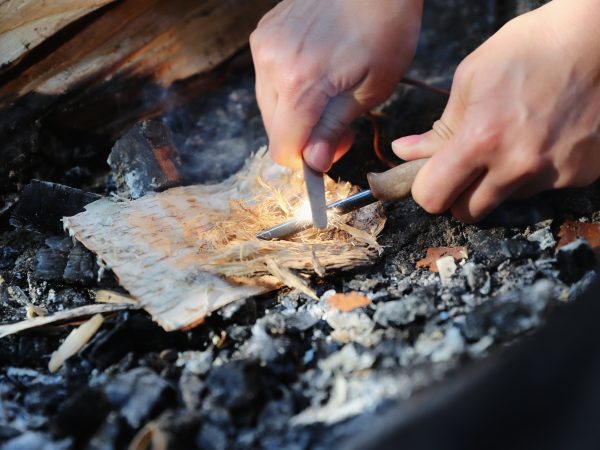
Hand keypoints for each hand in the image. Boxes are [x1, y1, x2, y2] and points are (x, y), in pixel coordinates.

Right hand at [250, 0, 421, 170]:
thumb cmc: (385, 29)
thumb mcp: (371, 90)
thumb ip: (334, 129)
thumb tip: (313, 163)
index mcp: (298, 83)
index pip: (283, 149)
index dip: (307, 159)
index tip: (332, 147)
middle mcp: (271, 65)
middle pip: (275, 130)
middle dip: (304, 136)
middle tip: (340, 120)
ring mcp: (263, 46)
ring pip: (269, 106)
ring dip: (296, 112)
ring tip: (329, 91)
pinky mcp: (263, 34)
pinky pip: (267, 79)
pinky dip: (288, 86)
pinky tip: (316, 69)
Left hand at [392, 0, 599, 222]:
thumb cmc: (529, 48)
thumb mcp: (471, 79)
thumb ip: (438, 128)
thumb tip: (405, 152)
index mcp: (482, 139)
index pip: (433, 198)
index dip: (426, 189)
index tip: (430, 177)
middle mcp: (518, 165)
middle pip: (467, 213)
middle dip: (458, 195)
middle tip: (465, 168)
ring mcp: (553, 173)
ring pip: (506, 200)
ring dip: (499, 181)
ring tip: (513, 139)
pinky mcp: (581, 174)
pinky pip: (543, 187)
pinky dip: (535, 172)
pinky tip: (543, 138)